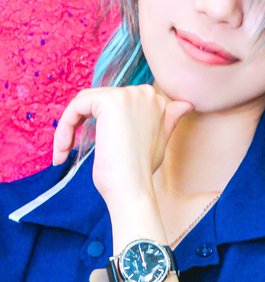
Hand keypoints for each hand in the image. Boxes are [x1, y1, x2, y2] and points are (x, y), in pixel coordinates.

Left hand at [53, 85, 191, 202]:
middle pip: (97, 98)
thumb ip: (166, 121)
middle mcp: (145, 92)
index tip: (94, 146)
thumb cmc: (140, 172)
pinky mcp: (110, 101)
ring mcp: (128, 95)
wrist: (133, 189)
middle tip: (68, 150)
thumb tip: (185, 105)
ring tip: (63, 152)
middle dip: (80, 123)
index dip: (98, 122)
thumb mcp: (157, 142)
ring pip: (84, 101)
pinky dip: (64, 127)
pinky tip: (63, 150)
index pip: (115, 101)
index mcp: (157, 100)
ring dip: (68, 127)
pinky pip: (76, 106)